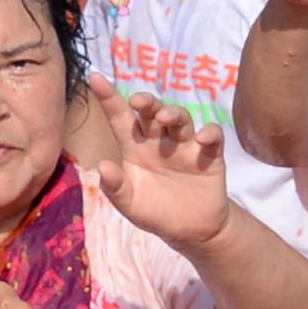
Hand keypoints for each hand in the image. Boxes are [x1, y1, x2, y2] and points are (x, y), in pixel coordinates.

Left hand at [87, 75, 232, 247]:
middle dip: (146, 101)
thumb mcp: (129, 205)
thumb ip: (115, 188)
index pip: (120, 118)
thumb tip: (104, 166)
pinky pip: (213, 135)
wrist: (190, 231)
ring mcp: (185, 146)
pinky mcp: (209, 155)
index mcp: (136, 148)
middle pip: (152, 111)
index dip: (108, 97)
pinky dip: (209, 133)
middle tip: (138, 102)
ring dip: (173, 114)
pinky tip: (201, 140)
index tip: (95, 77)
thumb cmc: (155, 212)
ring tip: (165, 119)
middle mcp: (160, 141)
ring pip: (181, 118)